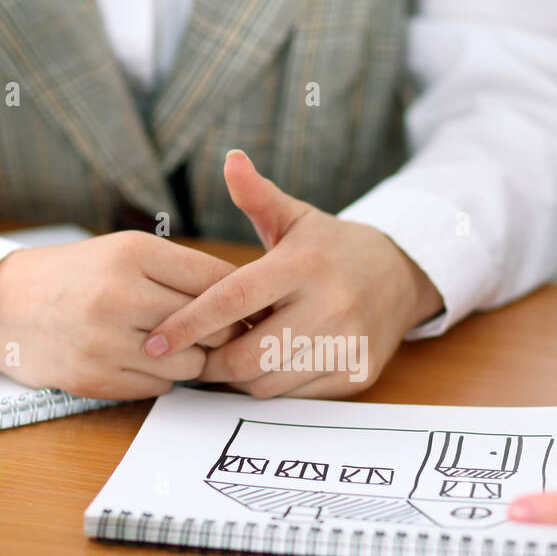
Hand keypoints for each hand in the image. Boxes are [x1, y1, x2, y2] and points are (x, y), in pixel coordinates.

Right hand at [0, 231, 240, 398]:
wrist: (3, 307)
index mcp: (132, 254)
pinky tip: (140, 360)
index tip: (250, 307)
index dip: (240, 298)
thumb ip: (180, 272)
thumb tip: (248, 301)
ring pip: (190, 363)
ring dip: (191, 359)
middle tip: (217, 332)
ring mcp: (105, 341)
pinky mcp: (95, 378)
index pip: (217, 280)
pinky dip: (160, 377)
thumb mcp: (124, 254)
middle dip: (219, 332)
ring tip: (173, 345)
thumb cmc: (78, 277)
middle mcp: (119, 295)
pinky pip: (161, 386)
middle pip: (210, 326)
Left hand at [142, 150, 443, 397]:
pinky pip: (295, 396)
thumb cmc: (330, 248)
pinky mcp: (357, 374)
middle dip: (211, 362)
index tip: (156, 340)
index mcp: (304, 265)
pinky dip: (271, 386)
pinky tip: (266, 366)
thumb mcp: (295, 217)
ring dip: (239, 378)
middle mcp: (330, 305)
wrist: (401, 276)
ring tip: (229, 359)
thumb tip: (231, 159)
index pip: (233, 300)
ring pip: (268, 382)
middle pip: (247, 355)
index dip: (189, 323)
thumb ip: (257, 195)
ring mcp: (347, 344)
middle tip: (195, 355)